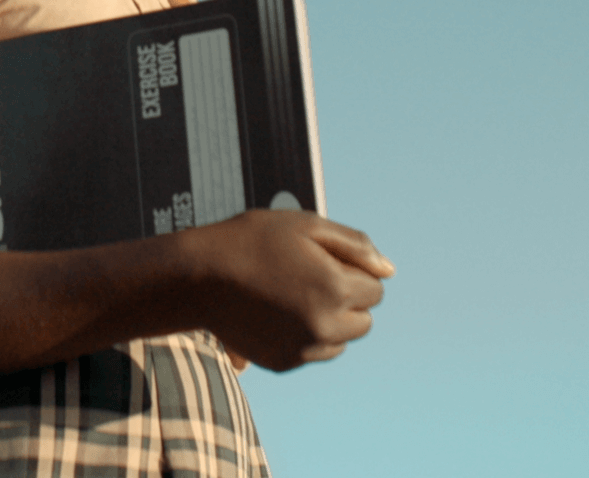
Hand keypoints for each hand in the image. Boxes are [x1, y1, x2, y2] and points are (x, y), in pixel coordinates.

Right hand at [192, 209, 392, 372]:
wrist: (199, 276)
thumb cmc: (253, 241)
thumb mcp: (307, 226)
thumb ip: (355, 245)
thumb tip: (389, 271)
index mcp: (337, 289)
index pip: (376, 289)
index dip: (351, 270)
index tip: (321, 260)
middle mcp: (326, 326)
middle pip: (364, 320)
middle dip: (346, 299)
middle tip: (308, 278)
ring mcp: (304, 349)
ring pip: (340, 340)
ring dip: (329, 320)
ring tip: (292, 295)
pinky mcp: (284, 362)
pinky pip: (313, 351)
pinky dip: (305, 335)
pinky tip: (277, 313)